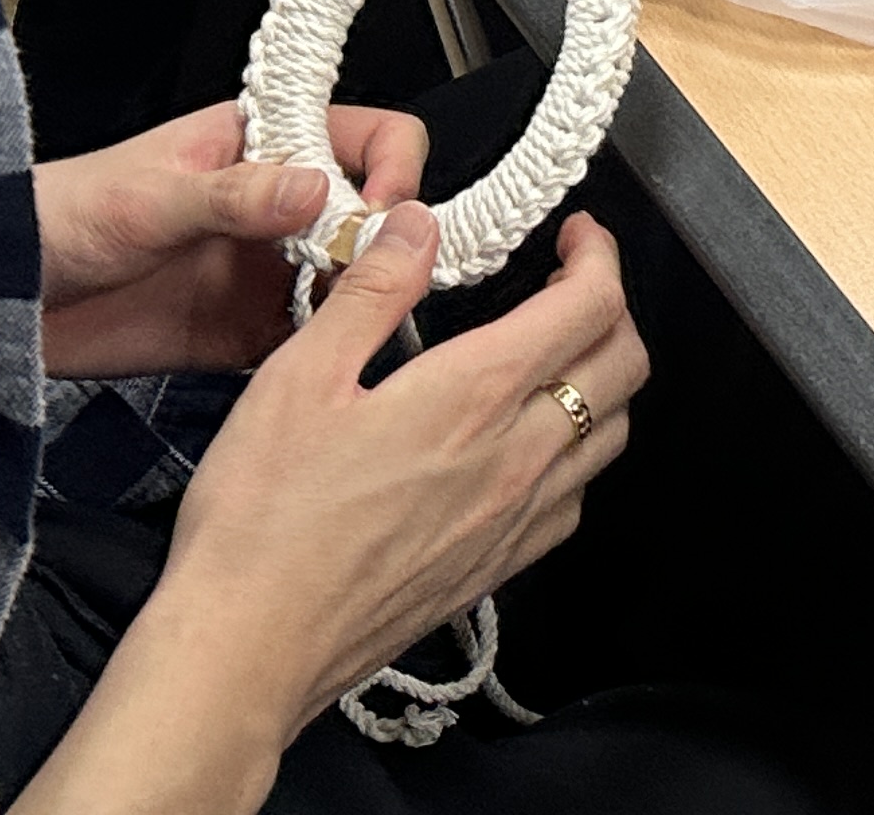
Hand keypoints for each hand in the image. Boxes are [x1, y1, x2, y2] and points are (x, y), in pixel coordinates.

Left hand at [37, 100, 431, 379]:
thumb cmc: (60, 216)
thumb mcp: (148, 198)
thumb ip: (233, 194)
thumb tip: (317, 189)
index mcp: (263, 145)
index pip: (368, 139)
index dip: (390, 171)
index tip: (378, 214)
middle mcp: (277, 206)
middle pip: (374, 215)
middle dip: (385, 245)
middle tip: (369, 278)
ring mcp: (266, 269)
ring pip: (351, 279)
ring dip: (361, 299)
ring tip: (343, 321)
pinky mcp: (246, 329)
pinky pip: (310, 338)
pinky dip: (324, 348)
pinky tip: (313, 355)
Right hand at [133, 205, 642, 750]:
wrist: (249, 648)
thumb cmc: (262, 517)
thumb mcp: (300, 377)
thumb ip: (372, 292)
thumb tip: (417, 224)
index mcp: (477, 394)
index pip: (589, 305)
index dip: (598, 254)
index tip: (576, 235)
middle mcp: (517, 456)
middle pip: (624, 365)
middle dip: (613, 307)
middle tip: (570, 285)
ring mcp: (516, 520)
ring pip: (610, 433)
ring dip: (603, 380)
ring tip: (560, 356)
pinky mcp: (498, 569)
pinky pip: (577, 498)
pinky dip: (577, 454)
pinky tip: (531, 445)